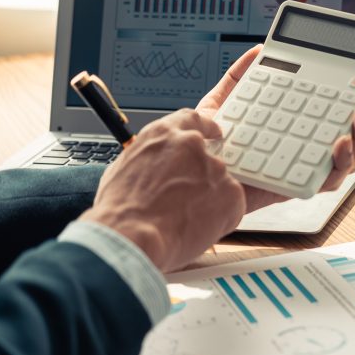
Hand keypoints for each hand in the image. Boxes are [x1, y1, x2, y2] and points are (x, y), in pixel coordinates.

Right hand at [80, 109, 246, 272]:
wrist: (132, 235)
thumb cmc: (121, 209)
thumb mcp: (125, 168)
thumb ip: (150, 160)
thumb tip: (155, 166)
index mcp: (163, 134)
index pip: (192, 119)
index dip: (204, 128)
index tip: (213, 134)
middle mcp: (192, 145)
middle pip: (209, 156)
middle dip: (203, 176)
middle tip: (192, 195)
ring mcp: (214, 168)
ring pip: (220, 183)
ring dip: (209, 199)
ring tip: (185, 219)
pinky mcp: (231, 192)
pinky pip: (232, 206)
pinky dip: (221, 218)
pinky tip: (197, 228)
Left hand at [196, 45, 354, 211]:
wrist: (185, 180)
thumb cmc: (205, 150)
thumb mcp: (222, 104)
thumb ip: (240, 77)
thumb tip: (260, 51)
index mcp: (292, 129)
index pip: (331, 112)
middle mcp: (301, 150)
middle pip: (347, 134)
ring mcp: (300, 169)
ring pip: (343, 160)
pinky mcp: (293, 188)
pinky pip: (324, 181)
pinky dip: (337, 165)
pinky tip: (337, 144)